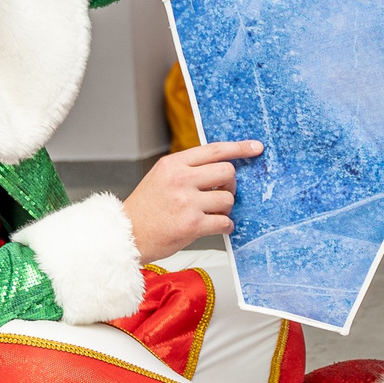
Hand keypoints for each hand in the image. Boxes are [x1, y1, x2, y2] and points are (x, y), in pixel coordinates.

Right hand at [122, 140, 258, 261]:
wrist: (127, 234)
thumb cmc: (146, 208)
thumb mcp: (161, 176)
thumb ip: (187, 168)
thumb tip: (221, 167)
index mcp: (173, 163)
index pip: (214, 149)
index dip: (239, 148)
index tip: (256, 148)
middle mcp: (181, 179)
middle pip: (228, 172)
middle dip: (230, 185)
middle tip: (221, 193)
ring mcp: (187, 201)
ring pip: (228, 198)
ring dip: (225, 208)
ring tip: (210, 213)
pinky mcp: (193, 224)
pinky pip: (225, 221)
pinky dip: (225, 226)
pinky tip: (215, 226)